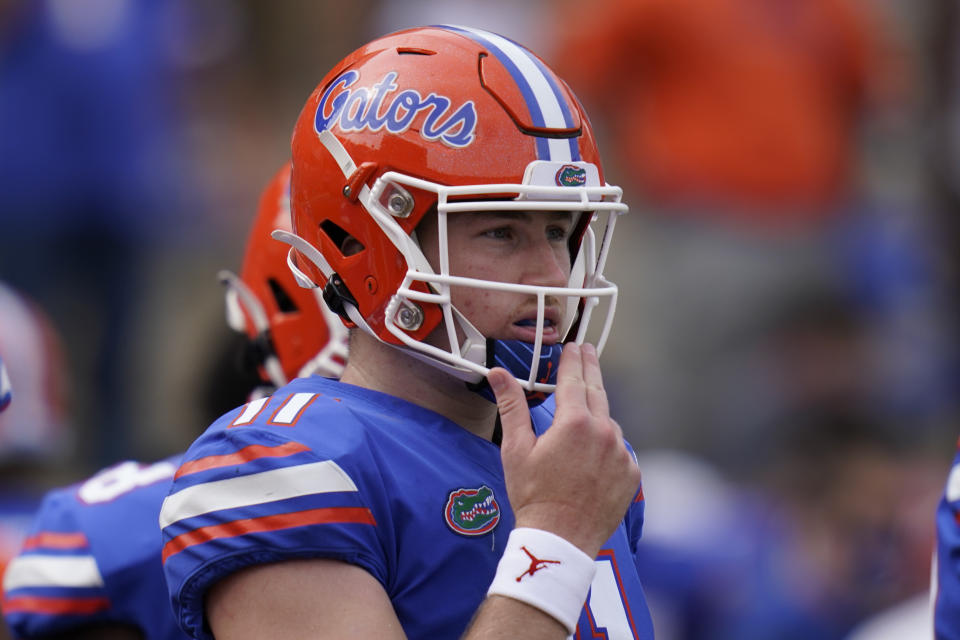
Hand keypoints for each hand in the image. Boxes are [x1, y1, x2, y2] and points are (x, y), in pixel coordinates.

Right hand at [487, 343, 639, 557]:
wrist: (560, 538)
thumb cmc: (533, 495)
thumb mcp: (516, 448)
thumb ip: (511, 406)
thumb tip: (496, 373)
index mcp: (574, 423)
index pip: (574, 379)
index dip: (572, 360)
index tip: (573, 346)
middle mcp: (604, 432)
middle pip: (597, 392)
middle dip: (590, 369)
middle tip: (587, 352)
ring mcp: (621, 453)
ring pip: (608, 423)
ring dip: (596, 415)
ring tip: (582, 416)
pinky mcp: (630, 473)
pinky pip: (619, 450)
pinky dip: (607, 446)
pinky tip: (592, 456)